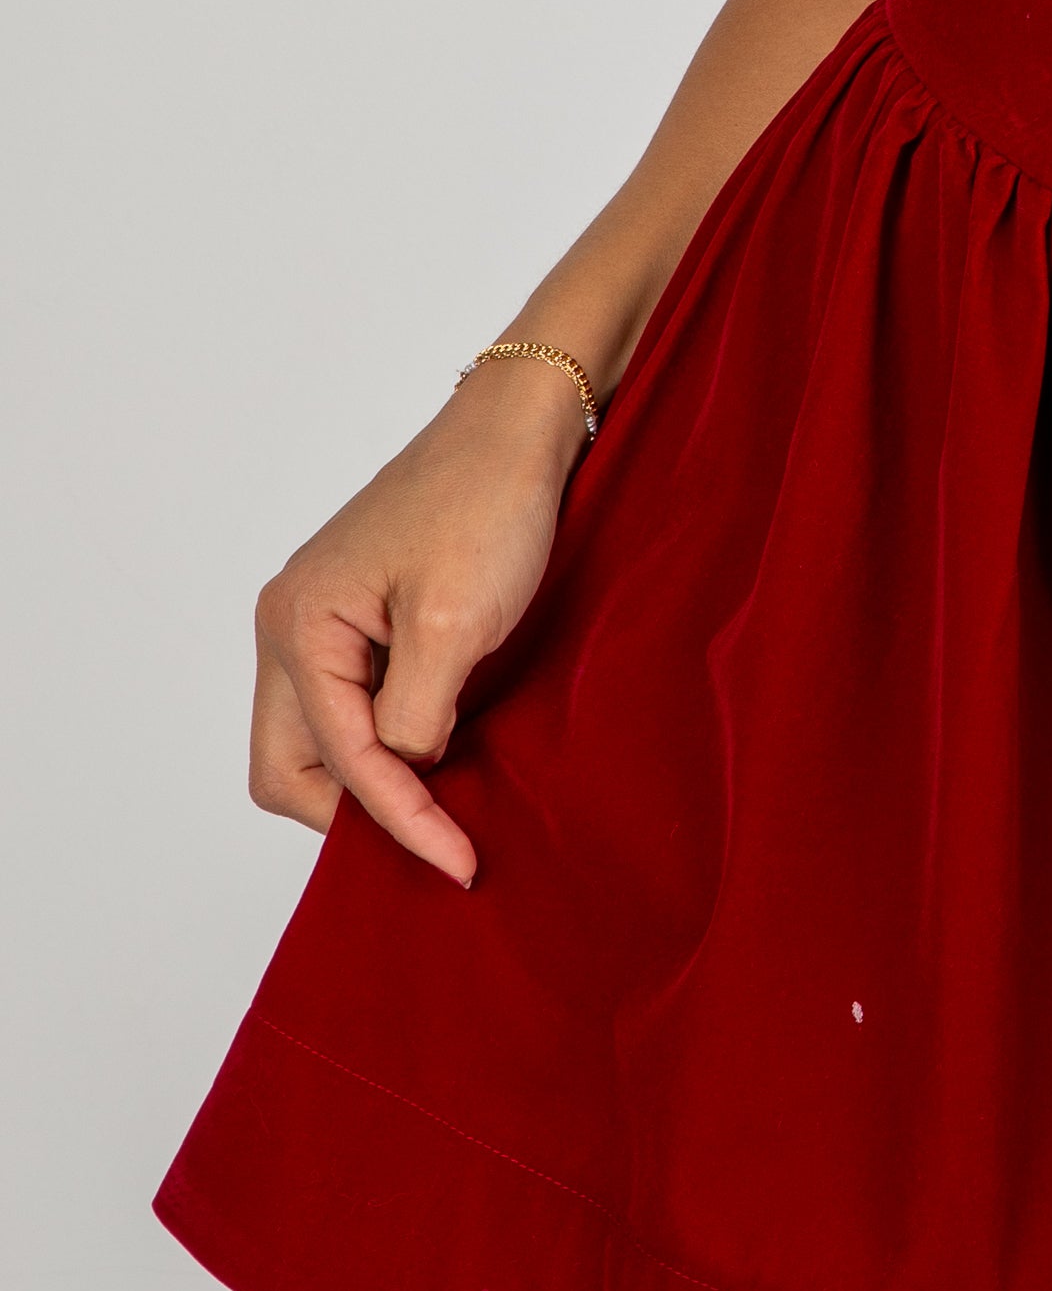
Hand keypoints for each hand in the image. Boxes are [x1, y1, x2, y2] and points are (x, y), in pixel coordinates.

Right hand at [249, 361, 584, 888]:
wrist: (521, 428)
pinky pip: (353, 705)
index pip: (338, 759)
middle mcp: (291, 625)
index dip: (399, 819)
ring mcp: (323, 619)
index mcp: (299, 625)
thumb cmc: (487, 502)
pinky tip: (441, 756)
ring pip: (318, 742)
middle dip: (353, 815)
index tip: (459, 862)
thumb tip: (404, 770)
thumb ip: (414, 717)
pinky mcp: (363, 616)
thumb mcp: (455, 624)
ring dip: (371, 781)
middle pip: (290, 766)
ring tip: (442, 809)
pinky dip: (387, 742)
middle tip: (433, 842)